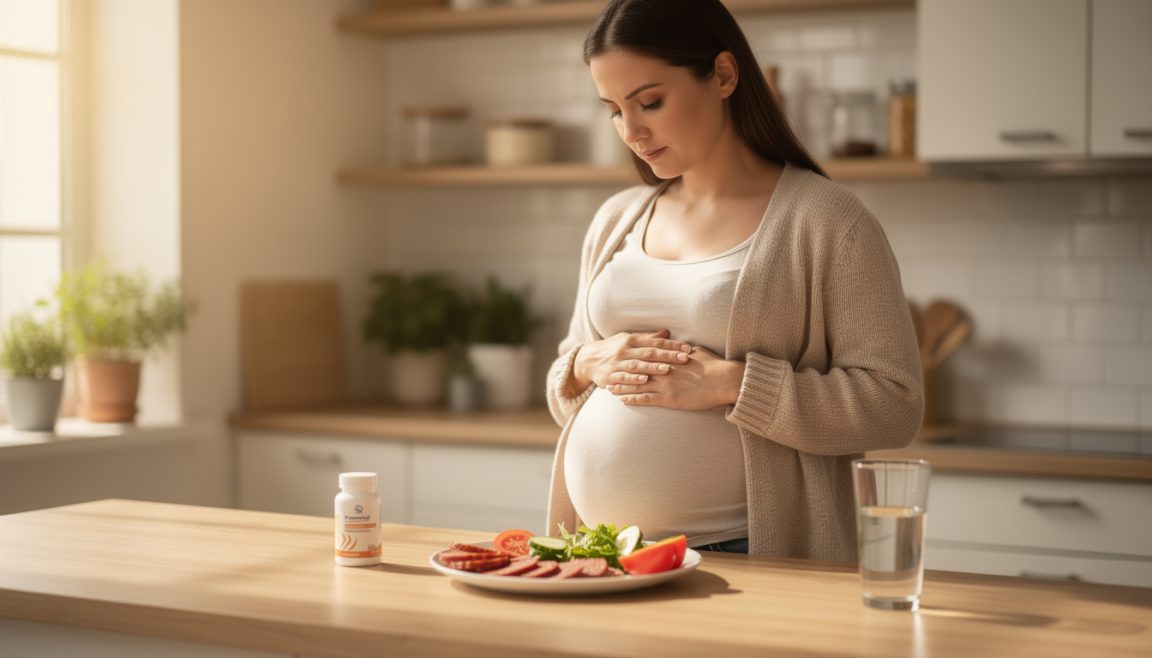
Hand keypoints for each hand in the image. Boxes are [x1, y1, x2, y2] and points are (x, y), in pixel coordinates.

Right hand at [571, 329, 692, 391]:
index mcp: (632, 340)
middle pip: (649, 352)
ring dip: (652, 367)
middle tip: (685, 358)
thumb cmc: (613, 348)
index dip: (672, 345)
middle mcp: (625, 350)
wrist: (587, 359)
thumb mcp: (629, 340)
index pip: (656, 342)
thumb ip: (648, 338)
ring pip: (637, 365)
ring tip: (667, 369)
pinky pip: (623, 377)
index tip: (688, 348)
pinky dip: (633, 379)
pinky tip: (644, 380)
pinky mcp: (609, 376)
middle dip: (668, 355)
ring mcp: (617, 363)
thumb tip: (667, 332)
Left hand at [606, 346, 744, 410]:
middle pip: (636, 371)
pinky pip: (647, 400)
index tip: (620, 359)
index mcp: (669, 357)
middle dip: (621, 373)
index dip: (631, 359)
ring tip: (610, 389)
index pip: (645, 357)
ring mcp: (665, 385)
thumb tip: (680, 345)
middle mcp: (664, 370)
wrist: (724, 380)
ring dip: (622, 388)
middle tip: (607, 374)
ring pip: (637, 386)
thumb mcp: (697, 352)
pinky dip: (633, 400)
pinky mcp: (670, 399)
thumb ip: (684, 349)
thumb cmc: (713, 365)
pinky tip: (624, 401)